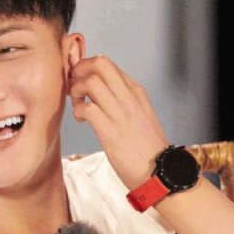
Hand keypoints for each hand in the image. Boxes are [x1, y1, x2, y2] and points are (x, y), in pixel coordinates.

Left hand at [68, 54, 169, 189]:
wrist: (160, 170)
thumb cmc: (146, 146)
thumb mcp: (139, 113)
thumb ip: (122, 99)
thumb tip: (100, 90)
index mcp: (136, 91)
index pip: (108, 64)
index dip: (87, 68)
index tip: (79, 81)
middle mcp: (129, 97)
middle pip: (100, 63)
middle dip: (79, 70)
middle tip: (74, 86)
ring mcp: (121, 113)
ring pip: (91, 82)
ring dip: (76, 91)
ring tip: (78, 106)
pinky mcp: (111, 131)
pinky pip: (87, 109)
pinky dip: (78, 111)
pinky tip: (81, 120)